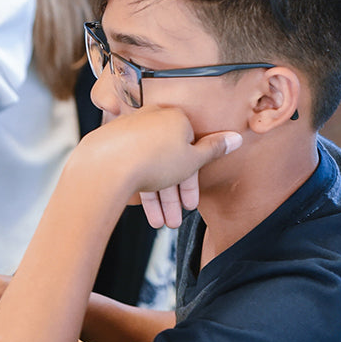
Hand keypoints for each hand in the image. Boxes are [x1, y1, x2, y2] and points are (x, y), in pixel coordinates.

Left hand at [80, 107, 241, 228]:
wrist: (104, 164)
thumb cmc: (153, 160)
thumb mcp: (193, 159)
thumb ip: (215, 149)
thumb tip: (236, 138)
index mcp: (174, 117)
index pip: (190, 151)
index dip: (191, 183)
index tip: (191, 204)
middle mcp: (150, 119)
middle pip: (168, 162)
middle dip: (172, 196)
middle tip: (174, 221)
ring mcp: (128, 131)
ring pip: (148, 167)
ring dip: (156, 199)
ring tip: (159, 223)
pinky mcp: (110, 143)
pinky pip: (130, 166)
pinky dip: (137, 186)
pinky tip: (139, 207)